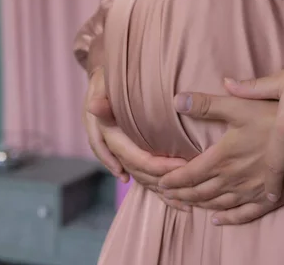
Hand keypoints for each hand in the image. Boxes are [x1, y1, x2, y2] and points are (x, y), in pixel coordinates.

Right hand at [84, 68, 187, 209]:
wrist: (103, 81)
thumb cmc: (108, 80)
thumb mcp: (103, 84)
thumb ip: (102, 98)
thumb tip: (94, 106)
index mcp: (105, 133)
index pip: (133, 156)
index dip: (156, 165)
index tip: (182, 166)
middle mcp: (111, 146)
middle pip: (137, 171)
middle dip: (161, 182)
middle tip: (188, 188)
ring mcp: (117, 151)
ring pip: (138, 176)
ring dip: (158, 191)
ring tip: (182, 203)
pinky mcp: (126, 151)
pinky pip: (140, 172)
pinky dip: (154, 186)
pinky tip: (170, 198)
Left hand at [158, 91, 283, 224]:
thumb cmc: (272, 116)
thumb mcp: (237, 106)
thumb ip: (205, 105)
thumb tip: (176, 100)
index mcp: (223, 158)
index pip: (189, 174)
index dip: (172, 180)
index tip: (160, 182)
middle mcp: (234, 179)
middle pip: (200, 192)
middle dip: (181, 194)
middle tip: (166, 196)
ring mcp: (251, 191)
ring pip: (218, 204)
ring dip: (199, 205)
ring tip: (185, 204)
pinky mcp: (270, 198)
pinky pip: (245, 214)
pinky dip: (229, 219)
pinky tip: (218, 220)